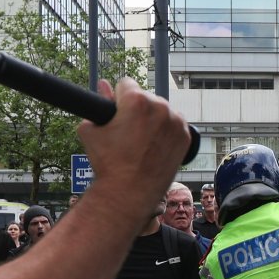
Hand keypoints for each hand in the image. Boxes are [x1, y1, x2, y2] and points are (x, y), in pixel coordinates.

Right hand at [76, 78, 190, 213]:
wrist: (129, 194)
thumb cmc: (108, 164)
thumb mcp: (92, 131)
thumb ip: (99, 103)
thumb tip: (103, 85)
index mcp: (137, 100)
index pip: (126, 84)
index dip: (118, 99)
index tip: (118, 113)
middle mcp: (160, 106)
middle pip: (145, 97)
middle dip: (137, 109)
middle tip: (129, 132)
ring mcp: (176, 122)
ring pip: (161, 110)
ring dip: (153, 119)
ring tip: (141, 141)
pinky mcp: (186, 136)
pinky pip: (174, 124)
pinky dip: (166, 131)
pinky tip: (154, 146)